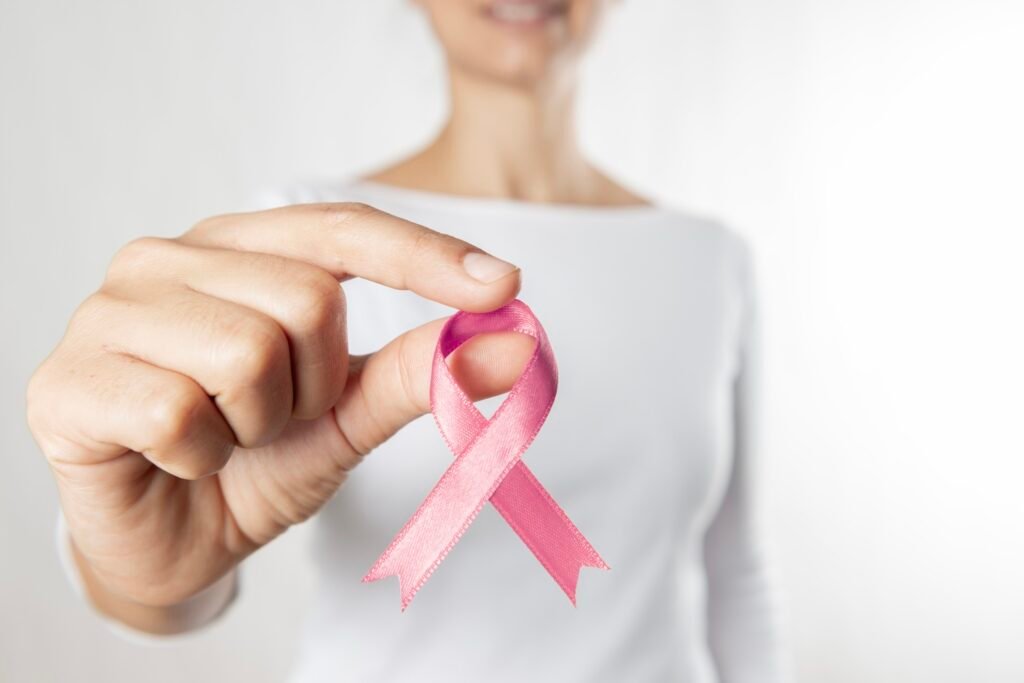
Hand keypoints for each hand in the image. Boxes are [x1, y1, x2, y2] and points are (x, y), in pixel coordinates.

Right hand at [27, 202, 531, 613]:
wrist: (173, 544)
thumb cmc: (256, 462)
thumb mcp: (346, 416)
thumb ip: (415, 373)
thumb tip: (510, 343)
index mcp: (237, 249)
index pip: (342, 229)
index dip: (426, 255)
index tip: (505, 287)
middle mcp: (168, 259)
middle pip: (306, 297)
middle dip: (314, 384)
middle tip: (272, 418)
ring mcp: (109, 311)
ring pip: (246, 352)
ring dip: (259, 421)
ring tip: (224, 434)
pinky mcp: (67, 380)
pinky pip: (177, 410)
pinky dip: (201, 456)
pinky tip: (175, 458)